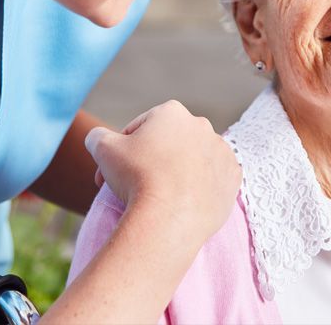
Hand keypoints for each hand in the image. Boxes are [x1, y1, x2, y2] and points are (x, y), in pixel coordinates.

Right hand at [84, 100, 241, 241]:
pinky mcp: (233, 177)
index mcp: (172, 112)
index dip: (122, 150)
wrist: (170, 218)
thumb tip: (97, 138)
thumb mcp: (103, 149)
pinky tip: (184, 201)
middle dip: (150, 160)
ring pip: (192, 160)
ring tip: (159, 195)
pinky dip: (199, 188)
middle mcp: (201, 125)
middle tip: (132, 185)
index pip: (140, 129)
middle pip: (168, 143)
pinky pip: (212, 179)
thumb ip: (97, 136)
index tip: (113, 172)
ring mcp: (221, 151)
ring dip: (177, 172)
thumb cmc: (136, 177)